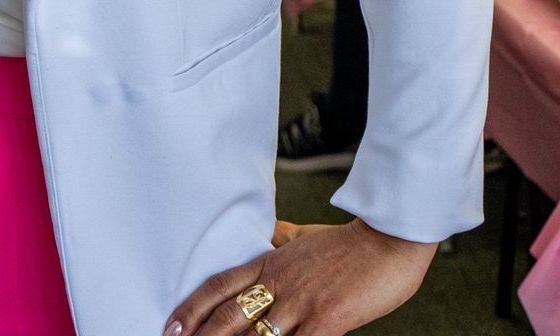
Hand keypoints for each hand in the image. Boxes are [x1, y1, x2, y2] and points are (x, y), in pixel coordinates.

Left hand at [163, 219, 435, 335]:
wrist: (389, 239)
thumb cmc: (349, 243)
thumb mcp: (304, 236)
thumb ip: (279, 238)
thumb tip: (262, 233)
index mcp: (270, 263)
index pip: (219, 286)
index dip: (192, 307)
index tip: (171, 324)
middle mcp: (278, 283)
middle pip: (228, 314)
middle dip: (201, 334)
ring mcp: (301, 302)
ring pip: (255, 335)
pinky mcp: (327, 319)